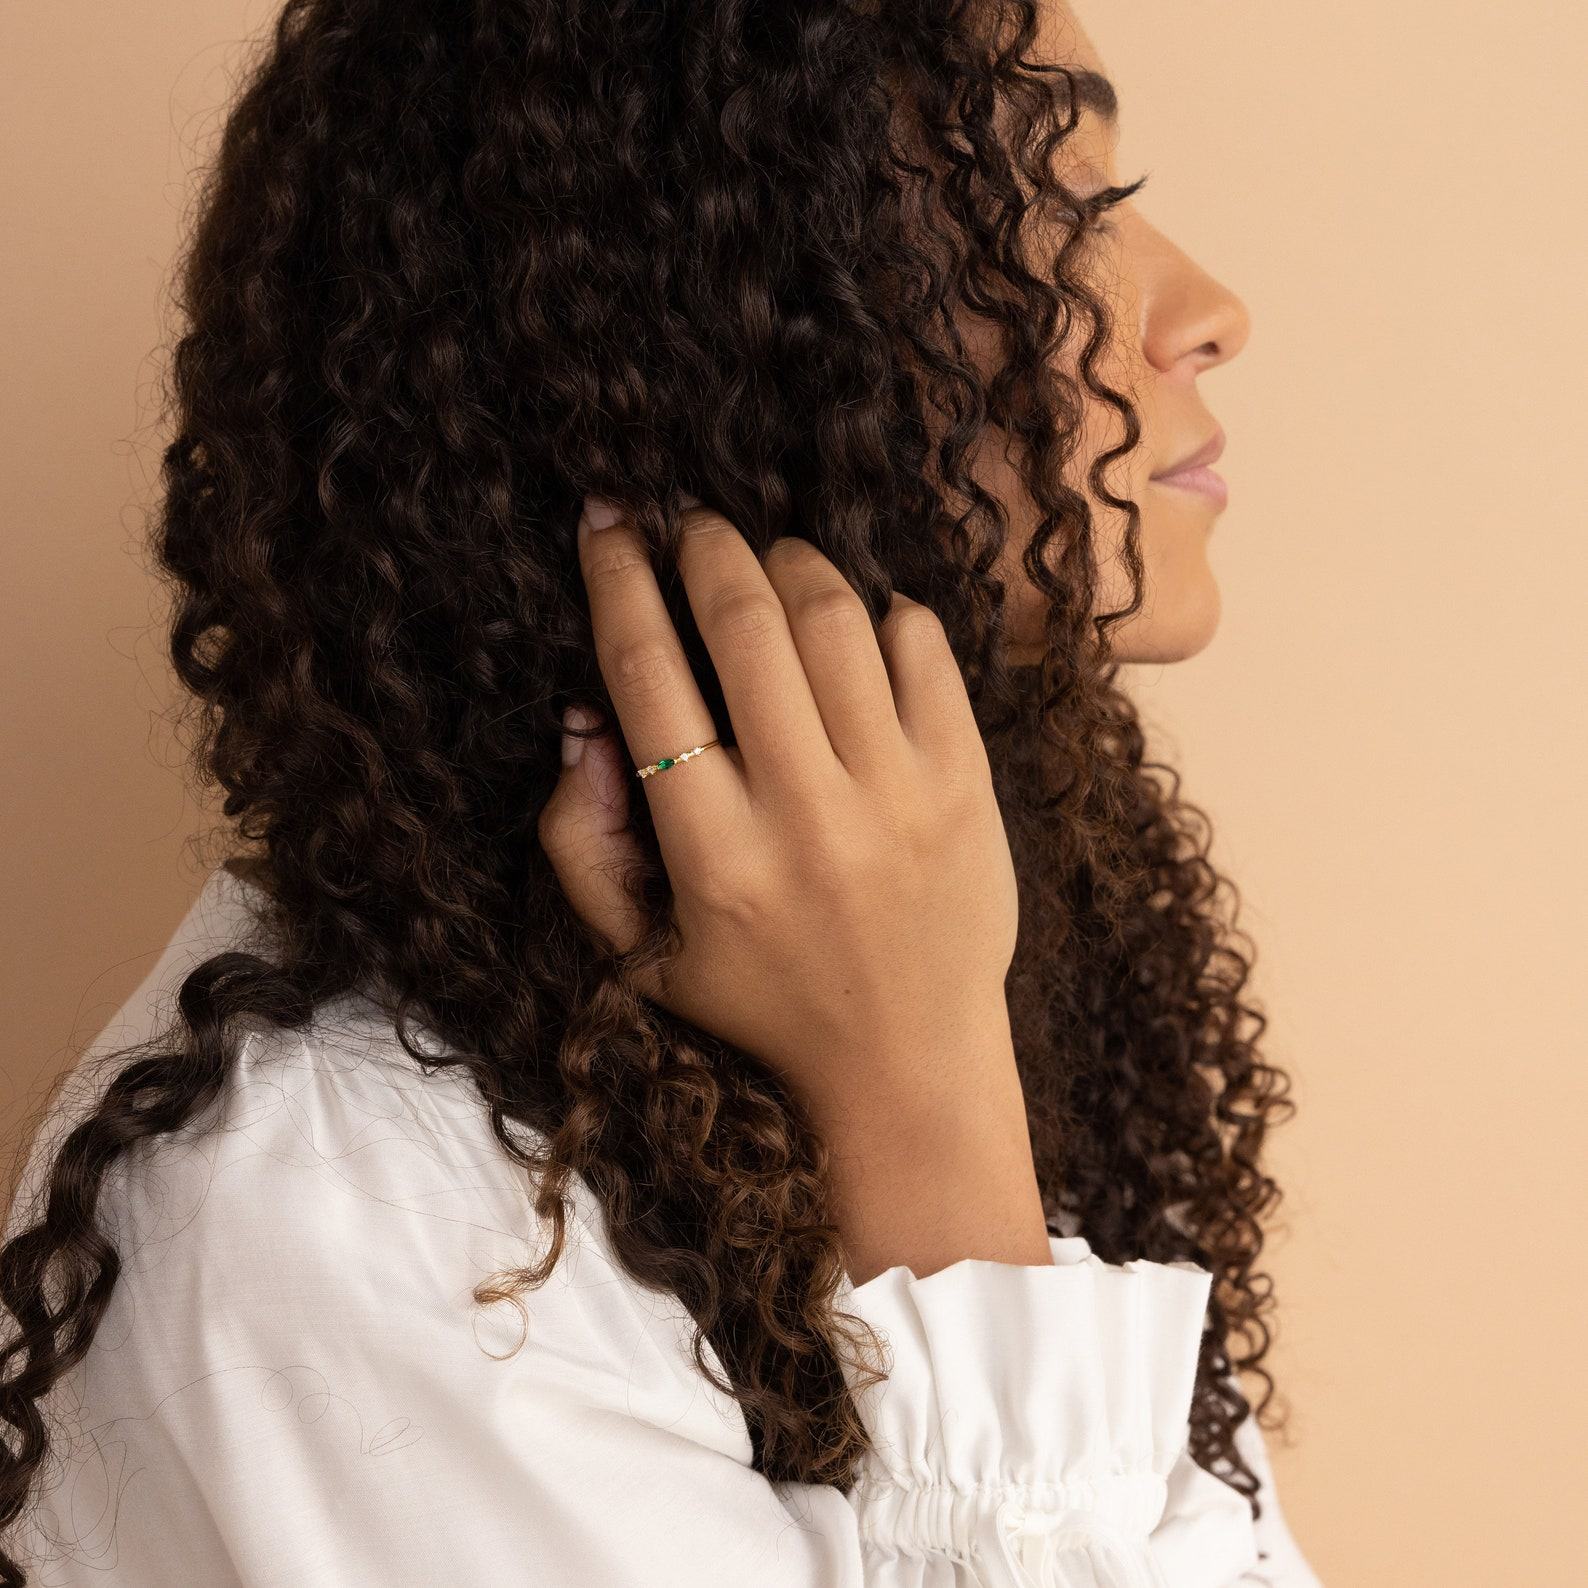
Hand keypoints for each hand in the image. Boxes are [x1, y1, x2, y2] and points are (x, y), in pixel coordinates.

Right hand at [538, 494, 1021, 1145]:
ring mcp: (897, 791)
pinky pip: (924, 647)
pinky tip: (859, 620)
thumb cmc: (763, 1002)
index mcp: (713, 854)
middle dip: (705, 546)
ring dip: (790, 562)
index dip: (617, 579)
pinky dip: (884, 608)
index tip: (607, 524)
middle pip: (745, 622)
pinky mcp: (967, 781)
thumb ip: (578, 845)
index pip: (648, 676)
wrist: (910, 1058)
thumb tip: (582, 720)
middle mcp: (806, 812)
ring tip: (769, 560)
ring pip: (836, 618)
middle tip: (691, 523)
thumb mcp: (639, 956)